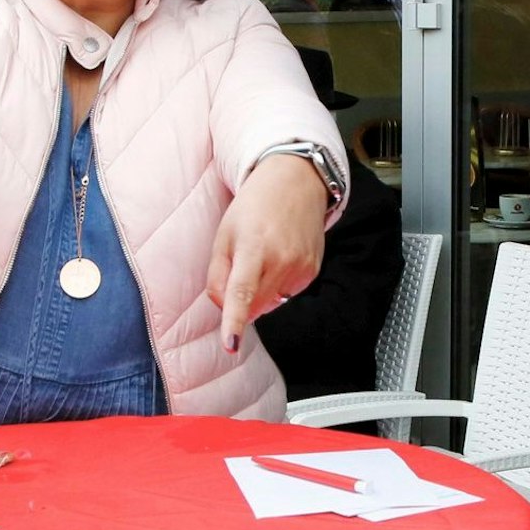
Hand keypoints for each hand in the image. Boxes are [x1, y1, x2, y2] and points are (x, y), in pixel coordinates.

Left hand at [206, 154, 327, 352]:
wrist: (295, 184)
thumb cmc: (253, 207)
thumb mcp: (224, 235)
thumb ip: (217, 275)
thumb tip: (224, 309)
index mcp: (253, 247)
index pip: (242, 292)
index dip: (234, 321)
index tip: (231, 345)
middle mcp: (281, 260)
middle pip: (253, 305)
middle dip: (239, 302)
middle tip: (237, 270)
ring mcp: (301, 267)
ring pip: (269, 304)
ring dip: (257, 293)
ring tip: (260, 257)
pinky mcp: (312, 272)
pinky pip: (285, 295)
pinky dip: (275, 286)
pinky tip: (276, 259)